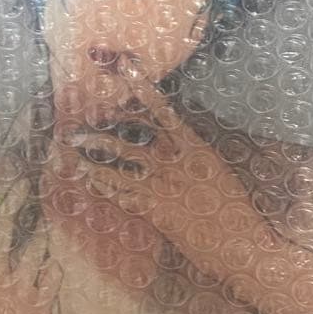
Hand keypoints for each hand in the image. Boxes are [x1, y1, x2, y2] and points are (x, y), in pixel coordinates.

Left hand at [62, 72, 261, 280]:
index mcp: (196, 148)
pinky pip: (121, 193)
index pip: (164, 111)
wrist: (239, 243)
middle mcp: (175, 163)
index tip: (127, 70)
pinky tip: (89, 179)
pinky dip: (103, 185)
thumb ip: (193, 156)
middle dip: (106, 128)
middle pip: (133, 137)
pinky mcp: (154, 210)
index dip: (144, 89)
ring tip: (74, 148)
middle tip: (83, 120)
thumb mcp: (218, 172)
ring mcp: (162, 186)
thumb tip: (171, 143)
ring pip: (119, 164)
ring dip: (94, 155)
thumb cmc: (234, 209)